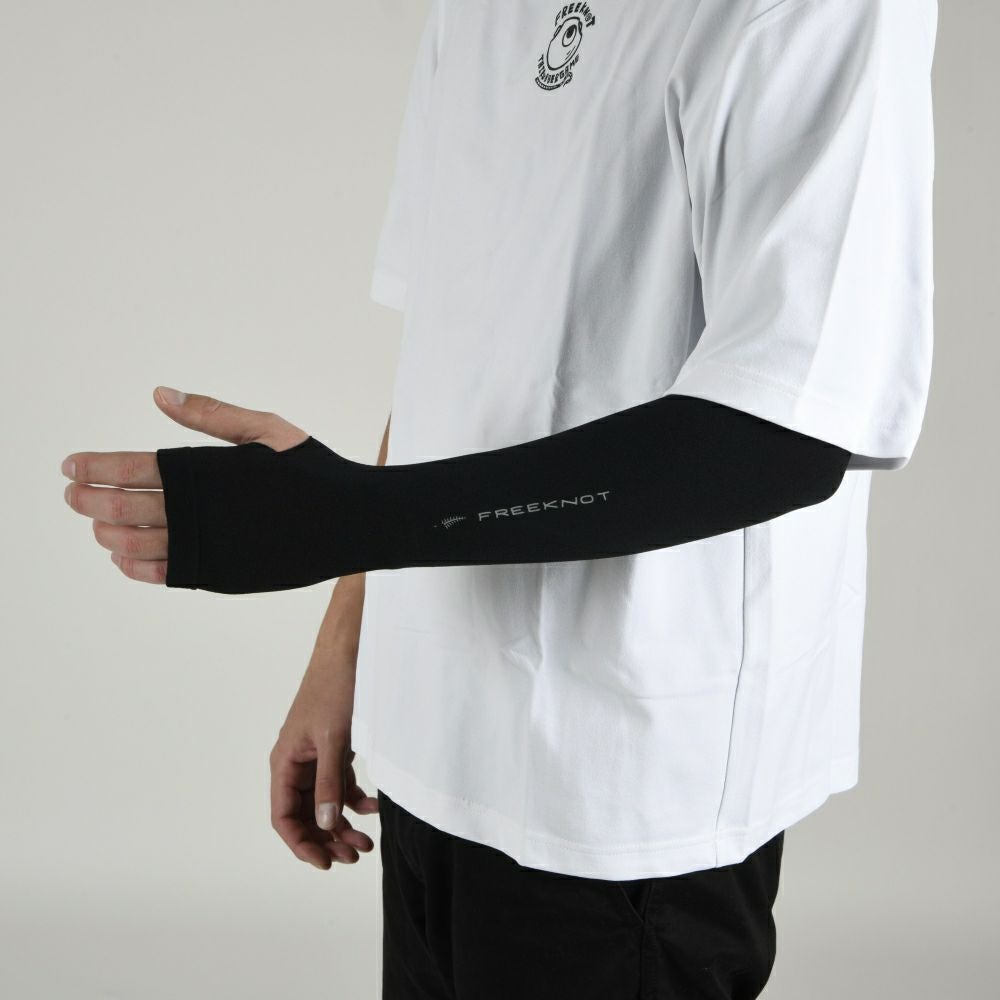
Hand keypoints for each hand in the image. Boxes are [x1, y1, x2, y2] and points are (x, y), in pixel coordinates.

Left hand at [61, 386, 309, 583]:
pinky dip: (135, 567)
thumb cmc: (311, 470)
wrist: (350, 522)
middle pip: (124, 508)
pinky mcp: (220, 574)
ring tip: (96, 525)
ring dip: (108, 533)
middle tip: (72, 494)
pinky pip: (163, 574)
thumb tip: (158, 394)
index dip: (94, 468)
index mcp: (207, 469)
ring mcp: (209, 546)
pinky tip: (122, 557)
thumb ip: (209, 414)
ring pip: (137, 544)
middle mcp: (201, 510)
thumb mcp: (266, 429)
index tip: (69, 467)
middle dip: (89, 500)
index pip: (132, 469)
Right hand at [270, 618, 378, 869]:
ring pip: (324, 803)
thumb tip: (323, 824)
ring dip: (342, 824)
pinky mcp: (335, 749)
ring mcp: (316, 757)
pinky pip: (340, 785)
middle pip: (304, 815)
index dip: (301, 844)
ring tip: (367, 842)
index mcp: (285, 761)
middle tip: (354, 855)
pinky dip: (355, 800)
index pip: (283, 817)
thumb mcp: (334, 739)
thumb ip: (328, 783)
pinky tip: (374, 807)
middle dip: (326, 839)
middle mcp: (296, 763)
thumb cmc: (335, 687)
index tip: (326, 862)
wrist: (351, 651)